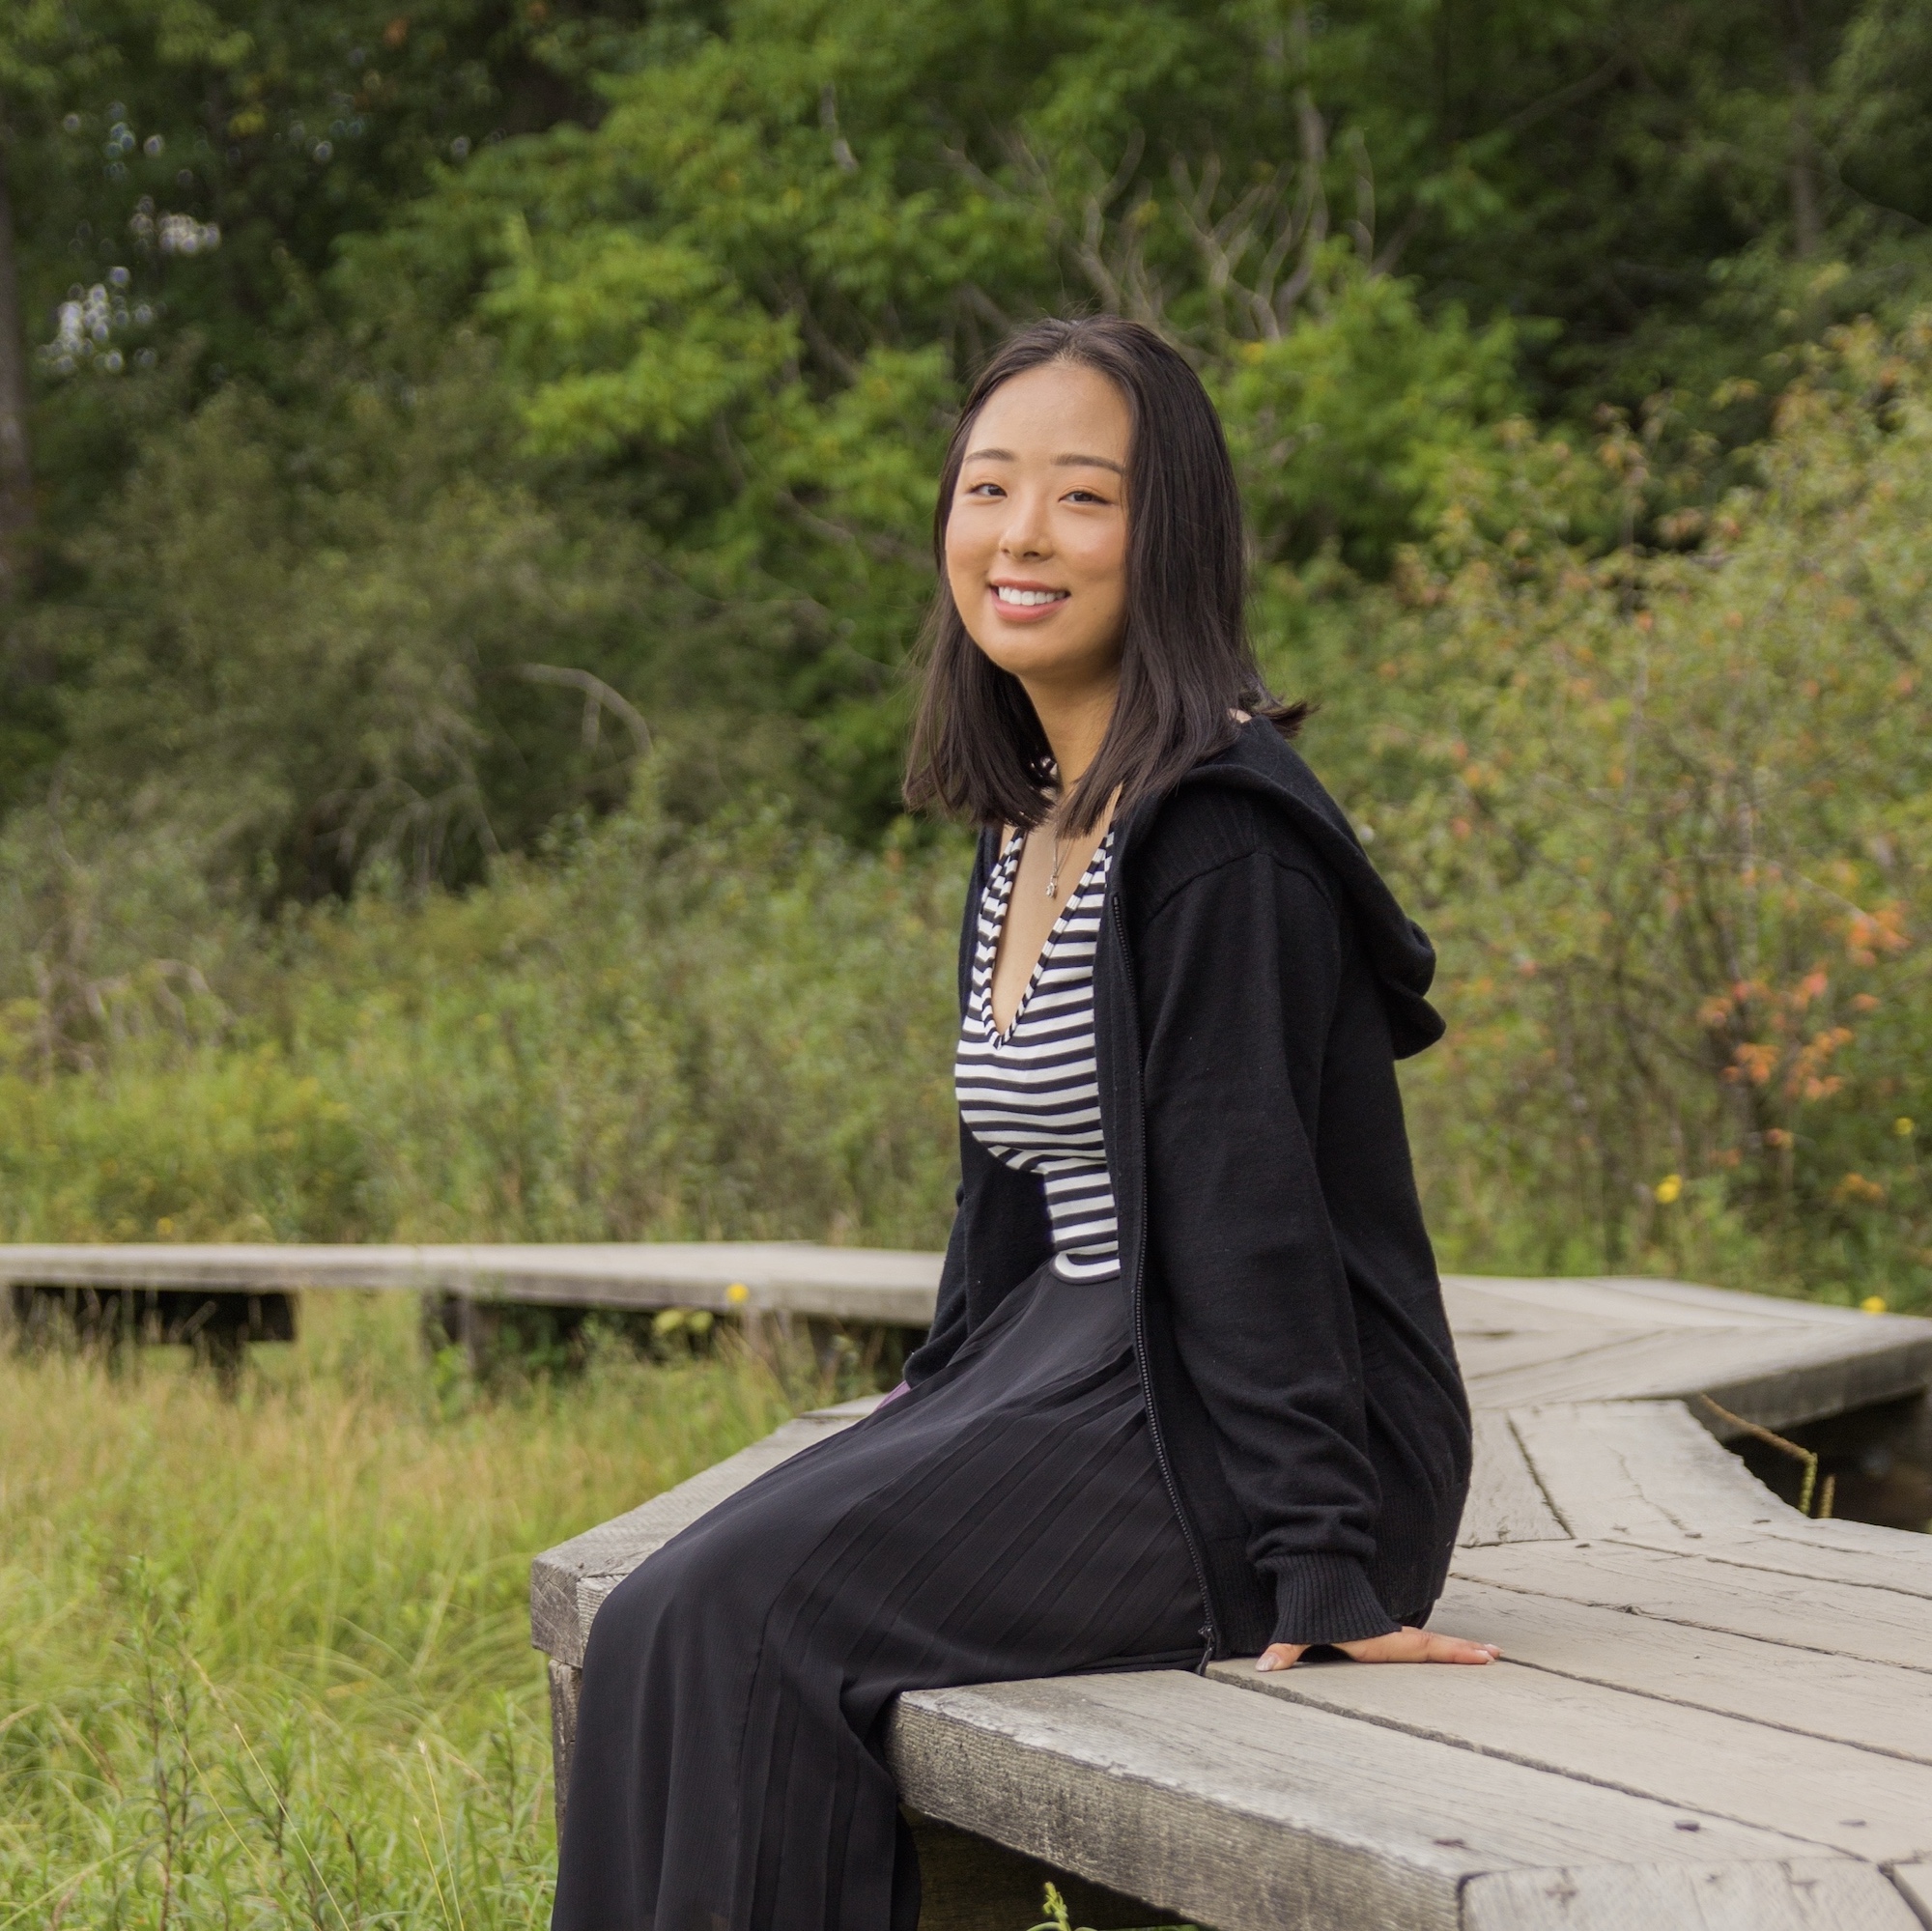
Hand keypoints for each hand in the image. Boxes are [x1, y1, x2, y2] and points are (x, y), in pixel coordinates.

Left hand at [1255, 1626, 1500, 1671]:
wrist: (1311, 1569)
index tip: (1482, 1654)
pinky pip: (1413, 1640)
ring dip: (1454, 1647)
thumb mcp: (1297, 1628)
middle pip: (1432, 1644)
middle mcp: (1386, 1635)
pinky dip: (1434, 1647)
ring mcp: (1385, 1631)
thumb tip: (1266, 1669)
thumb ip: (1285, 1650)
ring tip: (1485, 1653)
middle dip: (1463, 1651)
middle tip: (1496, 1655)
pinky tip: (1445, 1652)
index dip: (1451, 1653)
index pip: (1420, 1649)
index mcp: (1376, 1640)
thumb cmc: (1307, 1603)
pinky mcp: (1378, 1629)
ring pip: (1426, 1641)